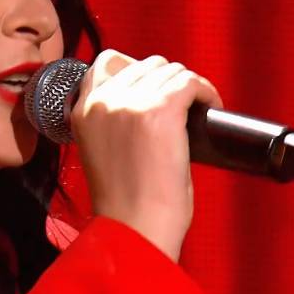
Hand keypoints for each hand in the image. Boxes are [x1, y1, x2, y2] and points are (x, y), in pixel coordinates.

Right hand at [71, 49, 223, 262]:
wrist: (135, 230)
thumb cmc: (126, 205)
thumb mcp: (103, 152)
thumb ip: (114, 121)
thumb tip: (149, 99)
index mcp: (82, 111)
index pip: (108, 63)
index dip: (138, 71)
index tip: (156, 89)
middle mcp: (103, 101)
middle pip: (145, 64)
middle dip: (166, 80)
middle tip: (183, 104)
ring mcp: (132, 103)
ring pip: (171, 70)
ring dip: (188, 86)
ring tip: (199, 106)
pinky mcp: (161, 110)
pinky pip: (191, 82)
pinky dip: (206, 91)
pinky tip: (211, 106)